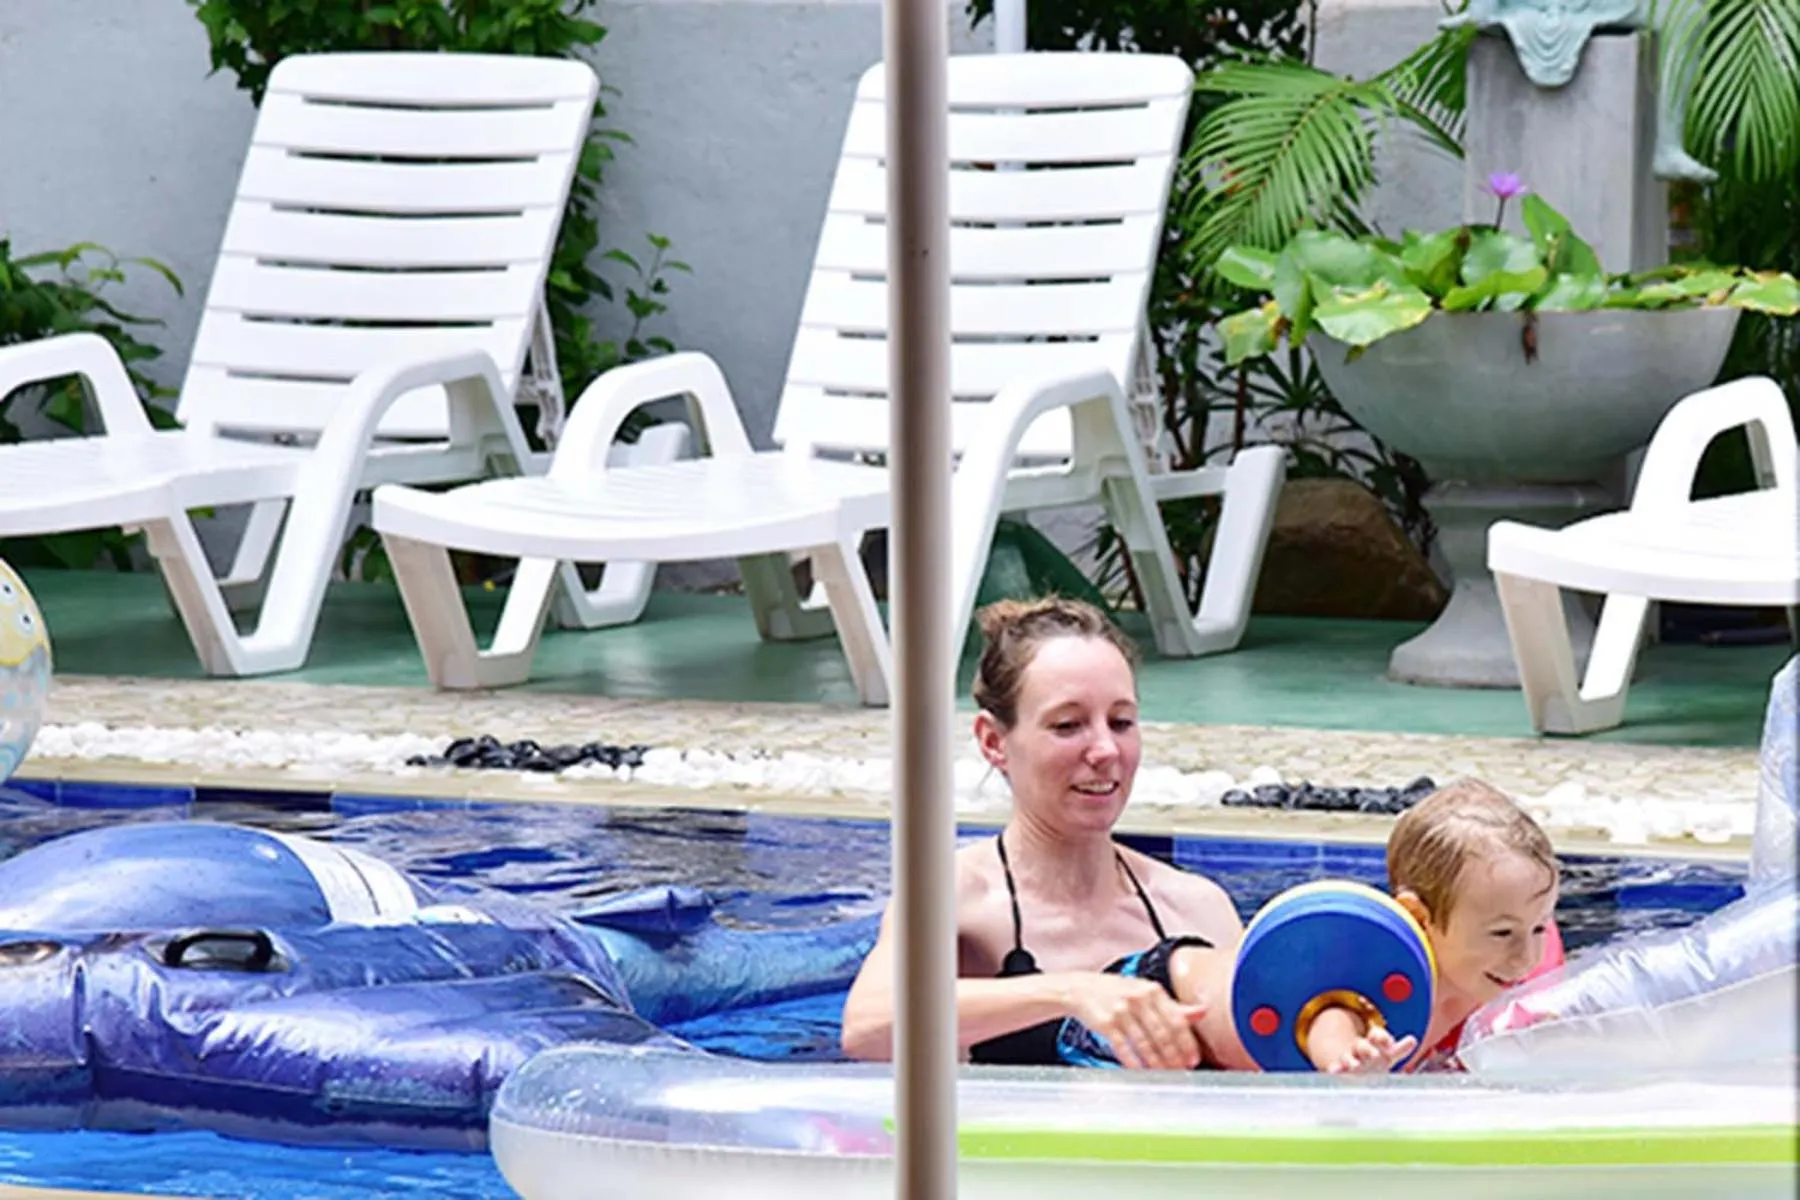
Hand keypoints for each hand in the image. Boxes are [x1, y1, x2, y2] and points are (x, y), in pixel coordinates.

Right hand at [1061, 973, 1206, 1070]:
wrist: (1080, 989)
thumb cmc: (1118, 992)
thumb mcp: (1146, 993)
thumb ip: (1173, 1006)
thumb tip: (1204, 1011)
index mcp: (1152, 990)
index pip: (1176, 1020)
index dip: (1187, 1043)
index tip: (1193, 1060)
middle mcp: (1138, 998)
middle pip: (1162, 1034)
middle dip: (1174, 1056)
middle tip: (1182, 1071)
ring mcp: (1121, 1010)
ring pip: (1144, 1043)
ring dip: (1157, 1063)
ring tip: (1165, 1074)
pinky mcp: (1105, 1023)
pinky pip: (1123, 1047)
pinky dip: (1133, 1062)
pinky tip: (1140, 1071)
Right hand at [1316, 1024, 1416, 1074]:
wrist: (1355, 1066)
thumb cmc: (1376, 1060)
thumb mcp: (1389, 1055)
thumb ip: (1400, 1049)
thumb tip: (1413, 1039)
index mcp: (1373, 1043)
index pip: (1377, 1035)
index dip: (1382, 1038)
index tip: (1387, 1042)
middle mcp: (1361, 1049)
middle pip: (1362, 1045)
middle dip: (1367, 1049)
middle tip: (1375, 1055)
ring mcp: (1351, 1058)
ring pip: (1348, 1057)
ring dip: (1351, 1060)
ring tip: (1355, 1066)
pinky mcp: (1341, 1069)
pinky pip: (1336, 1067)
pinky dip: (1335, 1069)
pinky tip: (1334, 1071)